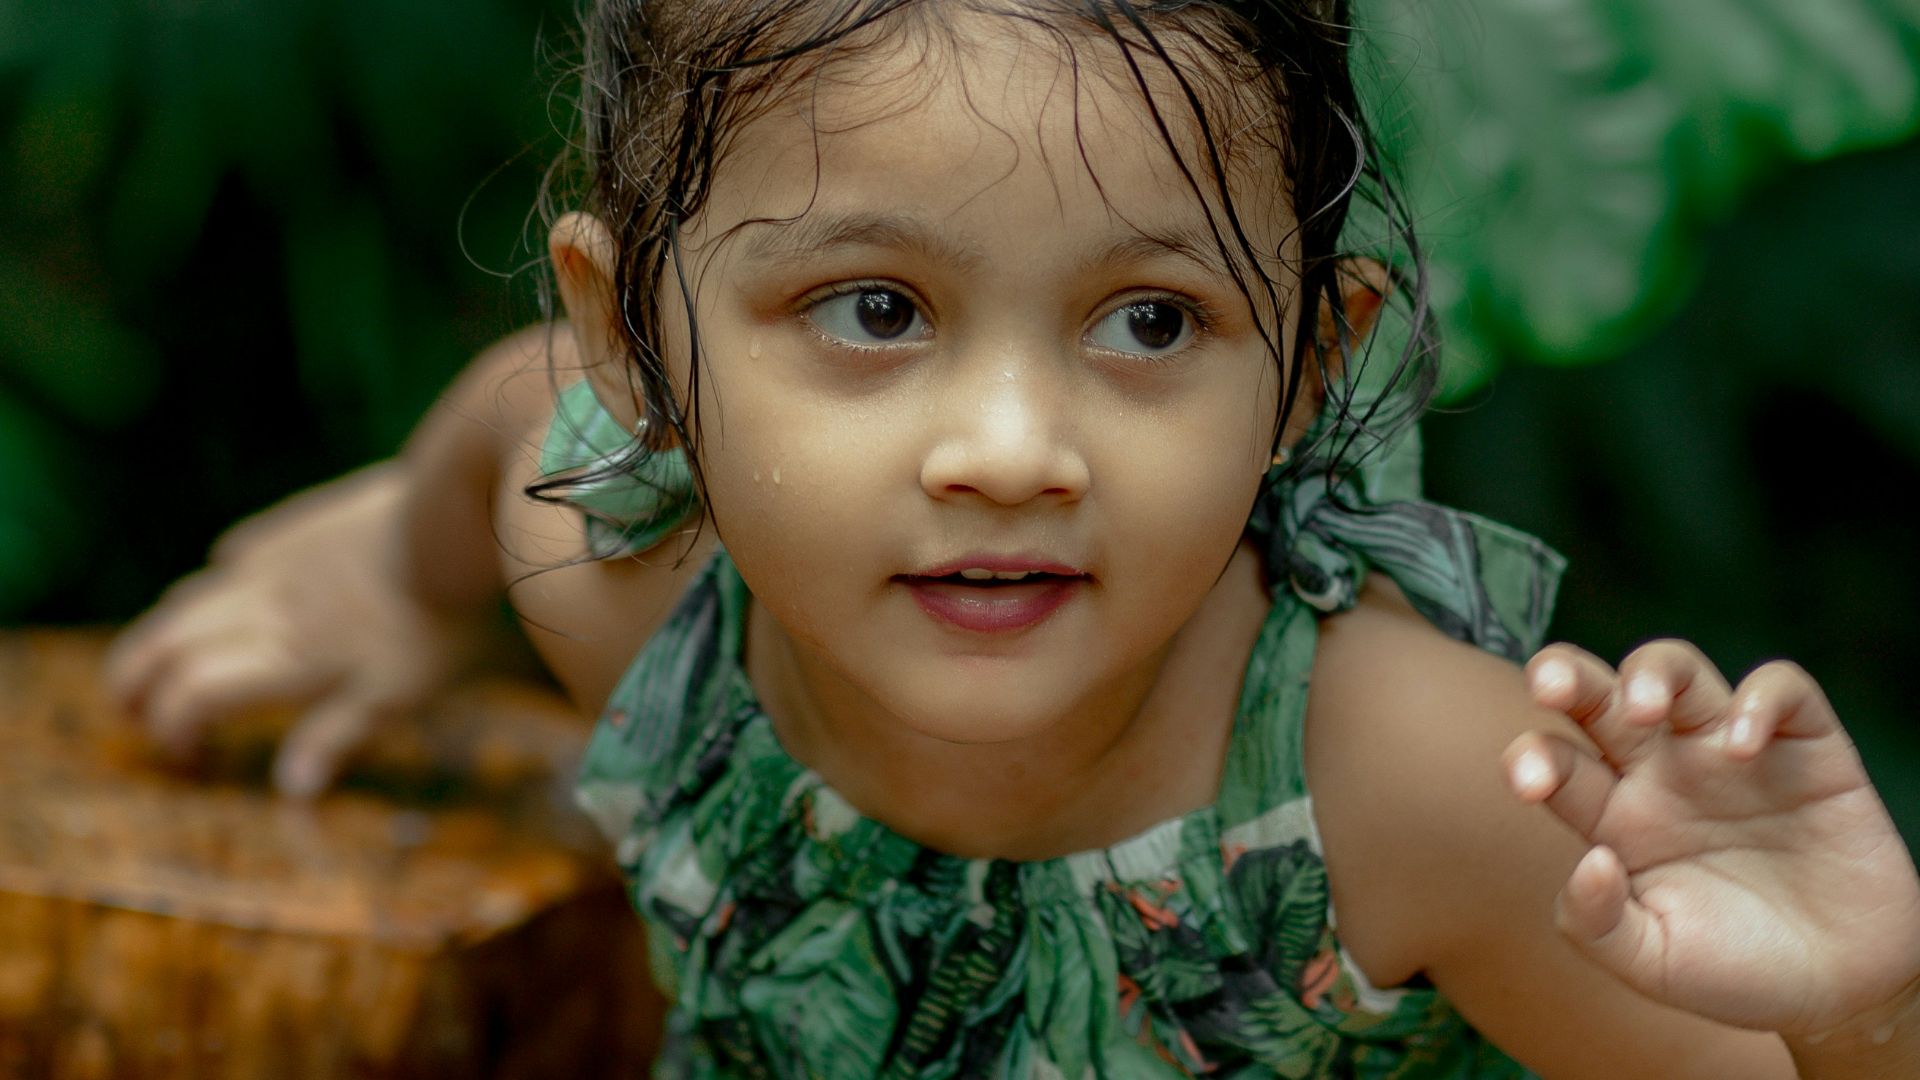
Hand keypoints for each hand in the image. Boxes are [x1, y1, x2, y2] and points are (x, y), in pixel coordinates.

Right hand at [106, 463, 499, 797]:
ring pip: (194, 596)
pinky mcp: (298, 525)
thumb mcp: (394, 695)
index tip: (183, 752)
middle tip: (126, 707)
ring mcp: (277, 561)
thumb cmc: (432, 621)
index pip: (196, 694)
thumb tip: (289, 789)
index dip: (174, 725)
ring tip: (158, 654)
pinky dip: (218, 576)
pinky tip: (223, 575)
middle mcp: (262, 608)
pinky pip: (239, 550)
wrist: (450, 522)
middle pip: (171, 643)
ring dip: (163, 631)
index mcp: (283, 658)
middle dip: (137, 680)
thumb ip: (336, 736)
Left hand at [1503, 640, 1919, 1034]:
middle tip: (1547, 684)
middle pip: (1597, 694)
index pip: (1554, 760)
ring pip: (1679, 670)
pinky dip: (1761, 701)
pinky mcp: (1805, 748)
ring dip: (1653, 672)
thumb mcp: (1650, 962)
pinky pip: (1782, 689)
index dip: (1531, 757)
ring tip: (1644, 710)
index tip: (1529, 784)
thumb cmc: (1732, 971)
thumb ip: (1596, 922)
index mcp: (1611, 814)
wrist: (1841, 990)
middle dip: (1563, 673)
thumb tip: (1588, 861)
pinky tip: (1743, 749)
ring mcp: (1726, 752)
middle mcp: (1659, 771)